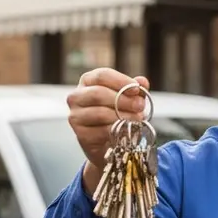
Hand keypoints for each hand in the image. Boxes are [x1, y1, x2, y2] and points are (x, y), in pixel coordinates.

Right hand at [66, 67, 149, 192]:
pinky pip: (101, 131)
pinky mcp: (80, 134)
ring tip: (137, 119)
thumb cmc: (116, 114)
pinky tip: (126, 130)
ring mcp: (76, 116)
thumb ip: (135, 90)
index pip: (102, 75)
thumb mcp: (128, 99)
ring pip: (100, 113)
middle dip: (123, 100)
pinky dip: (117, 131)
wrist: (108, 143)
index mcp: (88, 81)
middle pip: (99, 93)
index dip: (121, 81)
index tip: (136, 89)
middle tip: (140, 106)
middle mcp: (77, 96)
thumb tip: (142, 81)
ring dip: (123, 116)